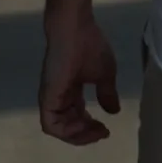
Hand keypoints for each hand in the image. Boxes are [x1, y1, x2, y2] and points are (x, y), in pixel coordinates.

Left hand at [39, 13, 120, 145]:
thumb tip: (113, 111)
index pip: (77, 116)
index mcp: (70, 91)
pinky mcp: (48, 96)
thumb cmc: (89, 46)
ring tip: (95, 131)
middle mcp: (58, 97)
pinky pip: (51, 124)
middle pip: (68, 125)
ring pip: (59, 128)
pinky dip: (66, 131)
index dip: (90, 126)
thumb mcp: (105, 73)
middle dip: (85, 134)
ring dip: (77, 135)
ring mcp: (51, 97)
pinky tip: (83, 126)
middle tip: (103, 133)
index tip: (107, 128)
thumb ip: (107, 93)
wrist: (74, 28)